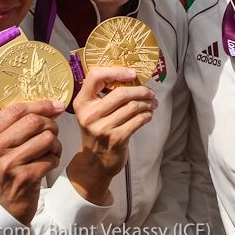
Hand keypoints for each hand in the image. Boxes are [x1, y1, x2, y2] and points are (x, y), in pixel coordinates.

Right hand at [0, 100, 64, 223]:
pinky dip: (54, 159)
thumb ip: (15, 126)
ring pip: (46, 138)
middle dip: (50, 125)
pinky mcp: (24, 178)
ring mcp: (7, 165)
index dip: (39, 105)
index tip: (54, 106)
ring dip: (55, 144)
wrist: (1, 208)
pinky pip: (51, 158)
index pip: (15, 110)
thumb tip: (49, 105)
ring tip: (49, 151)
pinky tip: (47, 164)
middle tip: (52, 133)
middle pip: (34, 121)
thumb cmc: (3, 174)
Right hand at [66, 66, 157, 203]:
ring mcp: (103, 128)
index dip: (116, 71)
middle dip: (141, 90)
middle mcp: (90, 115)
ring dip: (147, 103)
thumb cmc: (97, 132)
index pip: (95, 76)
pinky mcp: (116, 139)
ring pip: (132, 107)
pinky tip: (148, 114)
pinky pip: (138, 120)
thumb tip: (132, 78)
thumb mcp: (91, 112)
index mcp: (82, 103)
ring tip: (152, 103)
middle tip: (150, 92)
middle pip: (121, 93)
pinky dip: (147, 115)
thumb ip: (103, 95)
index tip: (132, 73)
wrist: (94, 162)